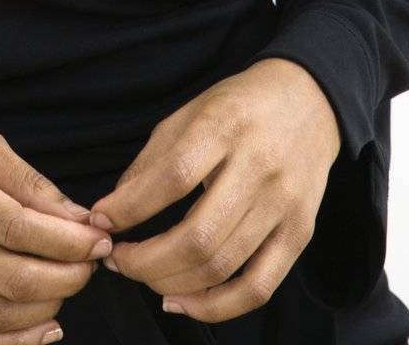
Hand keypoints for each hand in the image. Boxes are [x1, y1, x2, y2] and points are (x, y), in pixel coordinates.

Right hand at [0, 95, 111, 344]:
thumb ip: (25, 180)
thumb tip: (78, 218)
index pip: (16, 226)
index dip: (67, 241)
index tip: (99, 238)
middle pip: (9, 277)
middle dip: (66, 277)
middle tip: (91, 263)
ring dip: (44, 308)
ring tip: (68, 284)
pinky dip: (8, 341)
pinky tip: (40, 325)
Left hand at [81, 58, 342, 323]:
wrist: (308, 101)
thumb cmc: (238, 106)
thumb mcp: (189, 113)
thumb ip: (151, 160)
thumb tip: (113, 210)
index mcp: (224, 126)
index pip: (172, 178)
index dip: (130, 207)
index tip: (101, 221)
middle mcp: (258, 167)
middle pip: (198, 236)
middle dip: (146, 260)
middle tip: (117, 260)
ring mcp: (283, 204)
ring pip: (223, 266)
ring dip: (172, 284)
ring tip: (143, 277)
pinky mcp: (300, 233)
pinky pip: (258, 287)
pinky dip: (217, 307)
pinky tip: (183, 302)